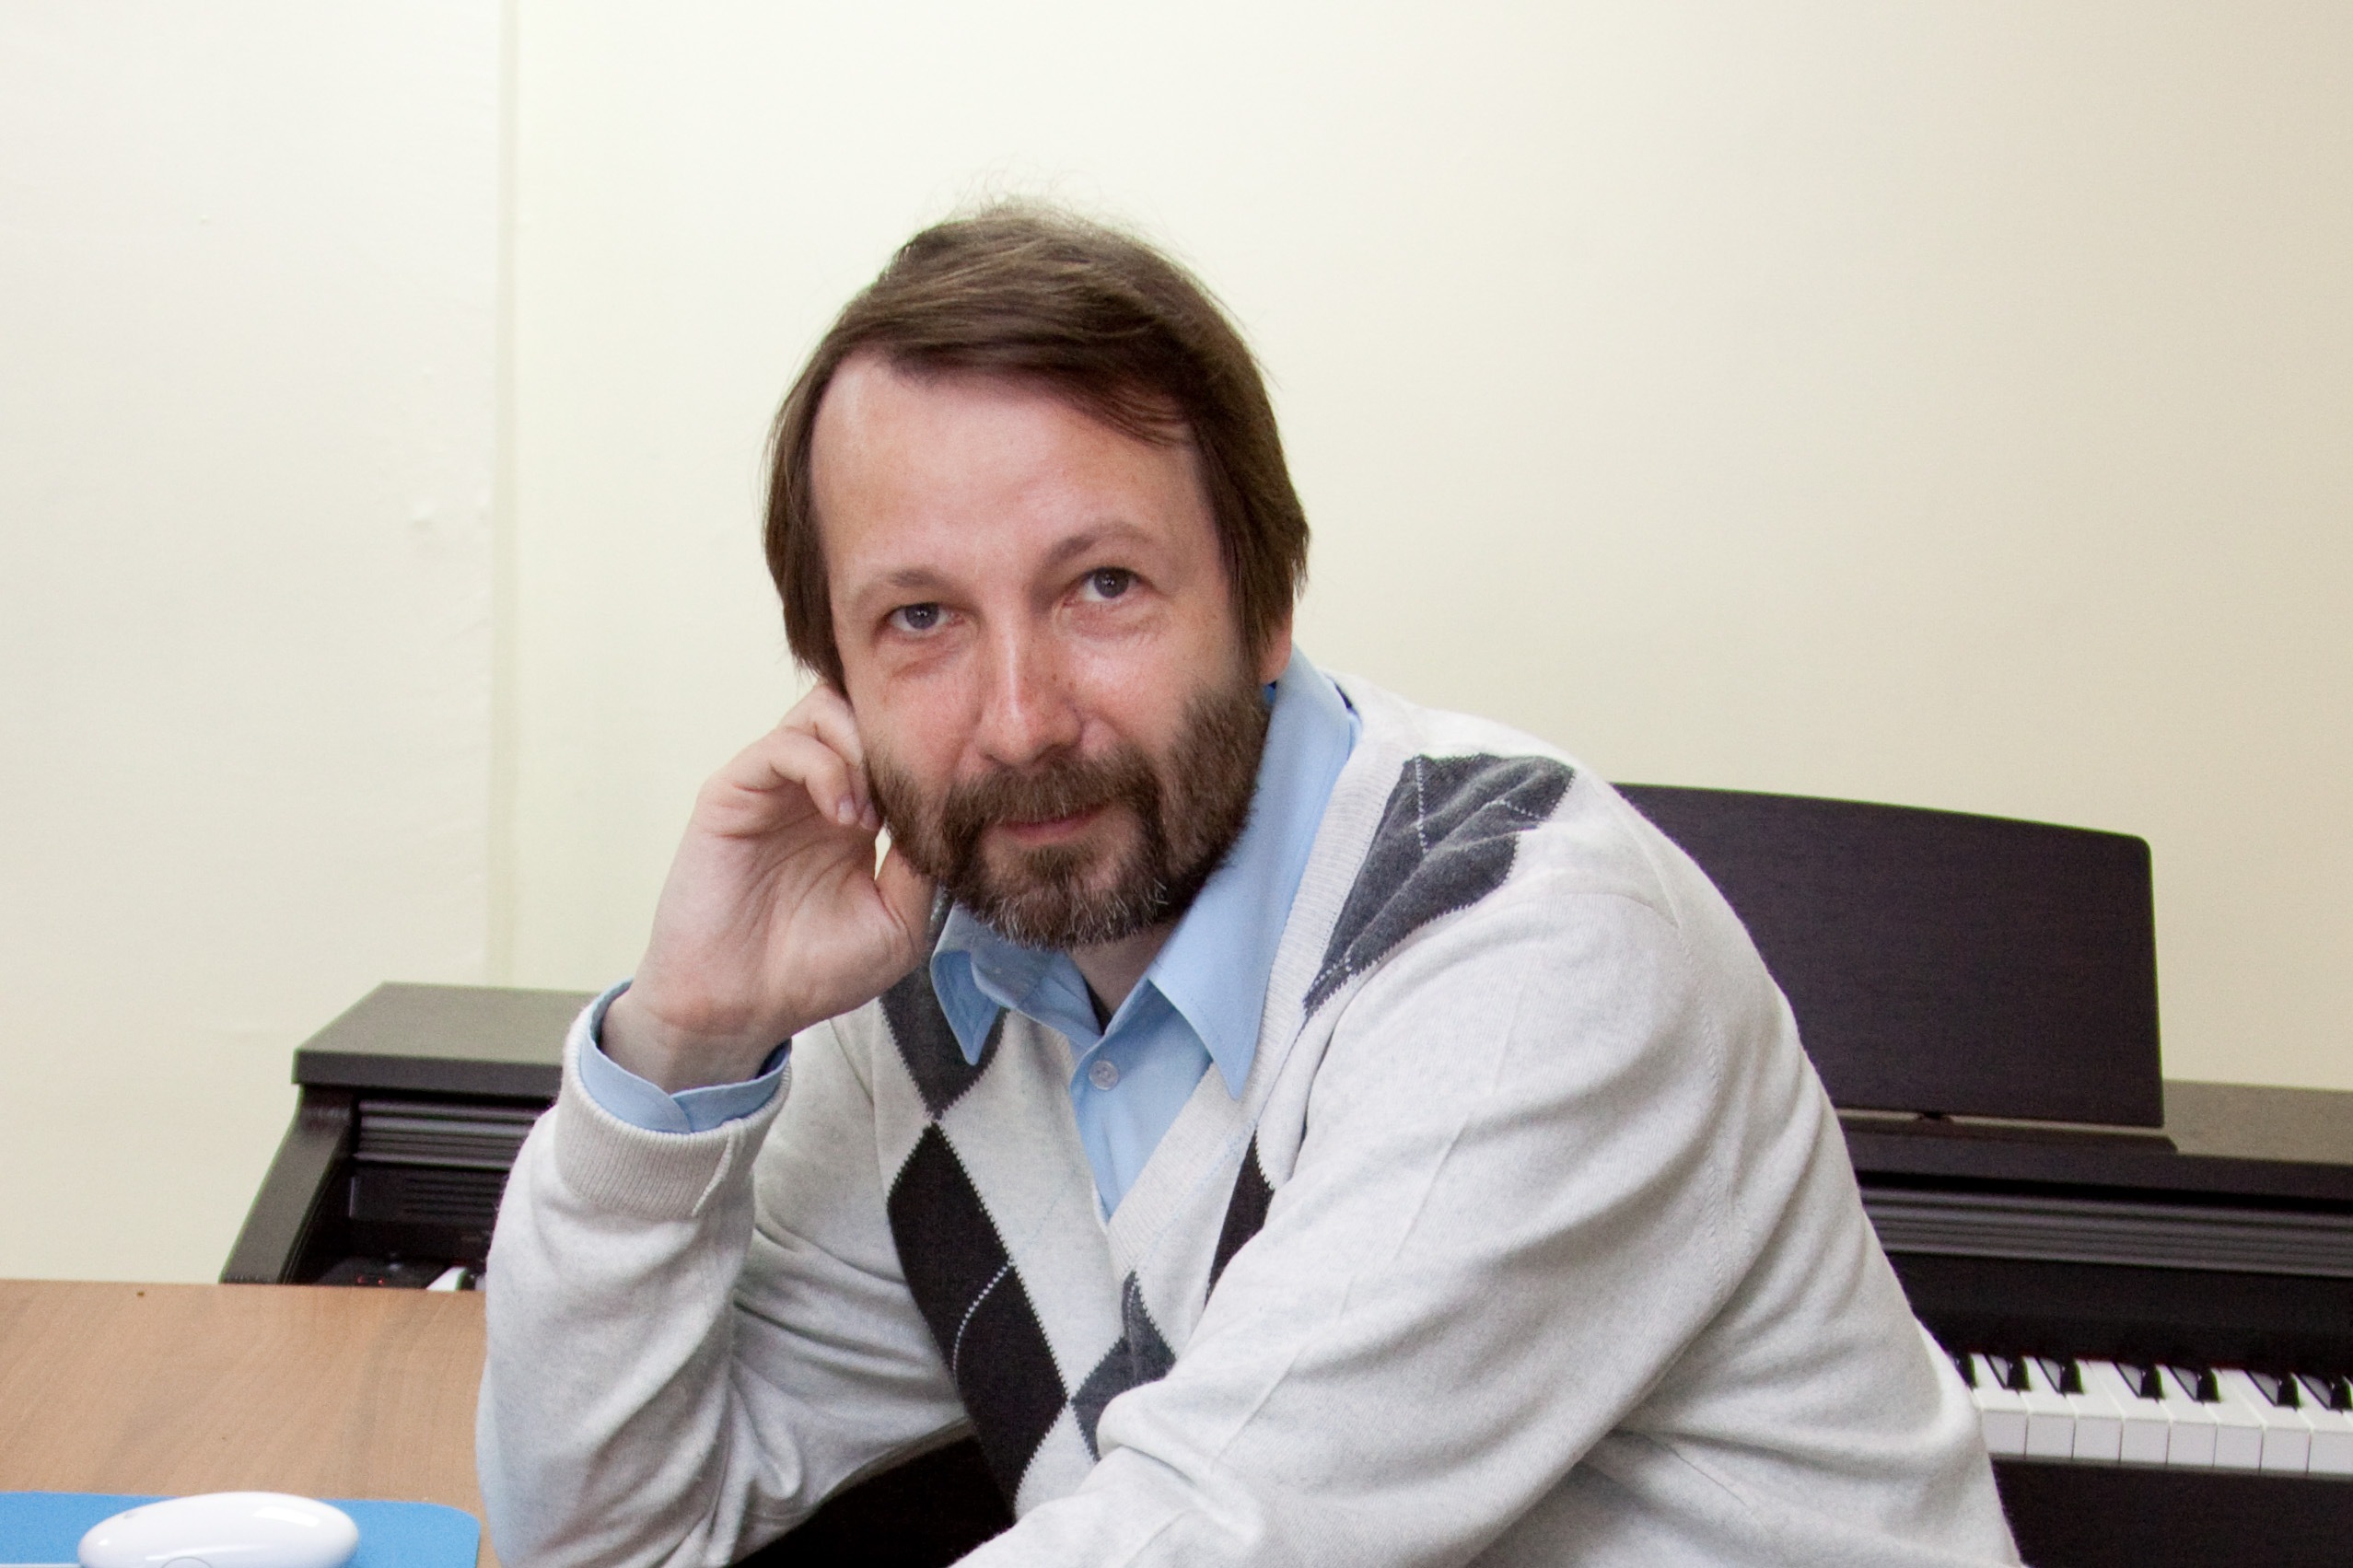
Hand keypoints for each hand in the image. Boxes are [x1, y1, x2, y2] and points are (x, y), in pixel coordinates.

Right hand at [601, 685, 934, 1091]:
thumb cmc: (815, 973)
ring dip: (863, 748)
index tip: (956, 795)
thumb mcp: (901, 923)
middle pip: (862, 707)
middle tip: (914, 792)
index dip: (929, 753)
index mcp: (858, 813)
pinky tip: (846, 817)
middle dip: (898, 737)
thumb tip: (952, 813)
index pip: (895, 743)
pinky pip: (783, 744)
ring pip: (825, 708)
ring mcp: (775, 787)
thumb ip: (924, 864)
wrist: (739, 1008)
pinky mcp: (734, 792)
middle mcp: (815, 789)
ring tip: (874, 816)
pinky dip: (825, 767)